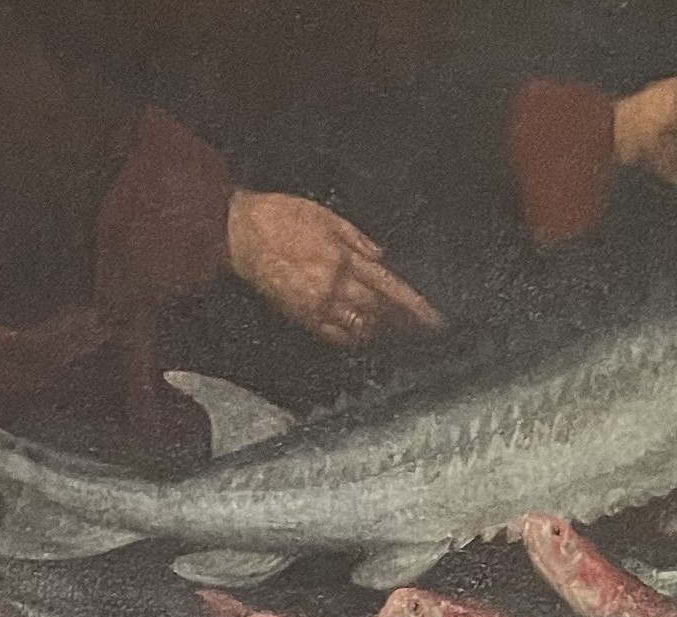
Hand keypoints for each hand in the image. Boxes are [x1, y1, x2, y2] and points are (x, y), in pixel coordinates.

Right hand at [226, 190, 444, 347]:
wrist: (243, 234)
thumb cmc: (282, 217)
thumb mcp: (327, 217)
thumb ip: (358, 240)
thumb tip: (382, 257)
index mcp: (345, 258)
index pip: (390, 287)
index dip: (414, 306)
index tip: (433, 320)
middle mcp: (336, 286)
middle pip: (380, 312)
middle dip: (404, 324)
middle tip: (424, 335)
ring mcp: (319, 305)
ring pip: (360, 327)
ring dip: (382, 333)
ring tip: (401, 339)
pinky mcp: (302, 317)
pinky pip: (335, 335)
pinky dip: (353, 338)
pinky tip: (364, 338)